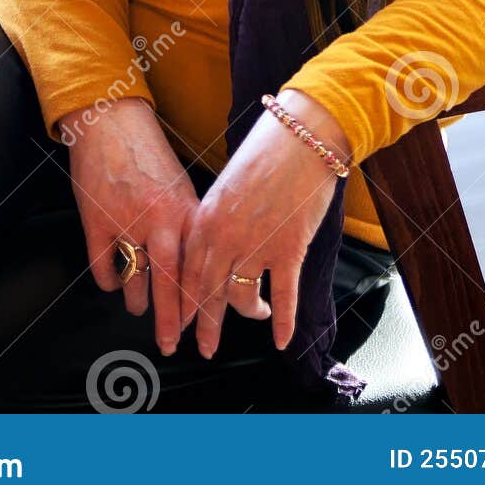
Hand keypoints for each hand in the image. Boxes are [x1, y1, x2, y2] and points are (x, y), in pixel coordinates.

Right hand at [60, 97, 199, 356]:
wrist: (111, 121)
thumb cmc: (149, 153)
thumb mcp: (180, 187)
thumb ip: (187, 225)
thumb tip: (195, 267)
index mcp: (185, 211)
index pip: (197, 267)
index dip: (198, 301)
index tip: (201, 323)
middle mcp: (159, 220)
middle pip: (169, 284)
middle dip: (171, 320)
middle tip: (171, 344)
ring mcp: (126, 223)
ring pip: (134, 281)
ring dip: (137, 300)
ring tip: (139, 307)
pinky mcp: (96, 222)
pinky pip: (104, 269)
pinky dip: (109, 282)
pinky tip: (114, 282)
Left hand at [178, 89, 351, 358]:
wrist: (302, 135)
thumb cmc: (266, 152)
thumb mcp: (227, 184)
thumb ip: (216, 219)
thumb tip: (213, 249)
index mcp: (205, 218)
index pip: (187, 273)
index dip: (185, 303)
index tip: (182, 323)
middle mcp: (224, 237)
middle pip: (209, 294)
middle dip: (205, 325)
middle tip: (203, 348)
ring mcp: (256, 246)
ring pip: (242, 298)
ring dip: (247, 314)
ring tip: (254, 318)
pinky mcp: (289, 249)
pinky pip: (283, 296)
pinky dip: (283, 322)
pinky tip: (281, 339)